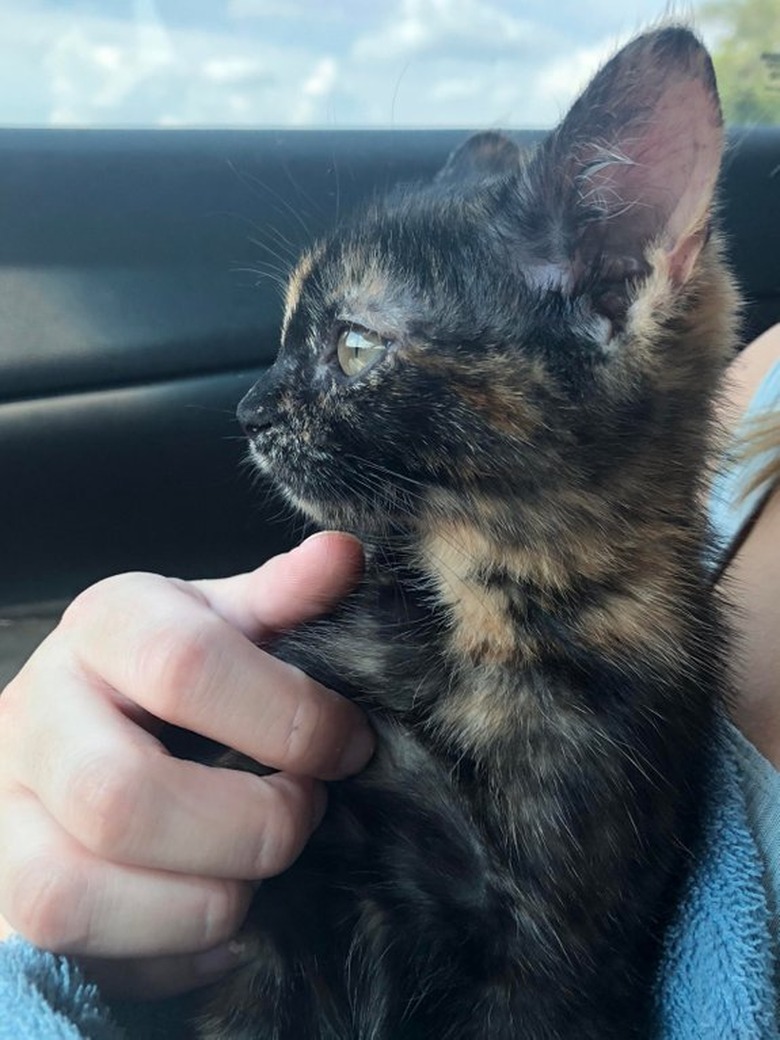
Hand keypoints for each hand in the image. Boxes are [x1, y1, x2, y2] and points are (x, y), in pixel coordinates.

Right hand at [0, 532, 371, 998]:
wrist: (82, 727)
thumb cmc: (173, 677)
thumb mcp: (225, 625)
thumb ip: (283, 599)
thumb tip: (345, 555)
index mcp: (105, 626)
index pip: (184, 666)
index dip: (286, 717)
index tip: (348, 745)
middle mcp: (35, 711)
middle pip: (122, 796)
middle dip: (247, 826)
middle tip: (303, 815)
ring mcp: (4, 809)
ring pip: (73, 891)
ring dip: (203, 899)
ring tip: (257, 874)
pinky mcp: (6, 891)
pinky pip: (68, 952)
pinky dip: (164, 951)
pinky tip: (218, 918)